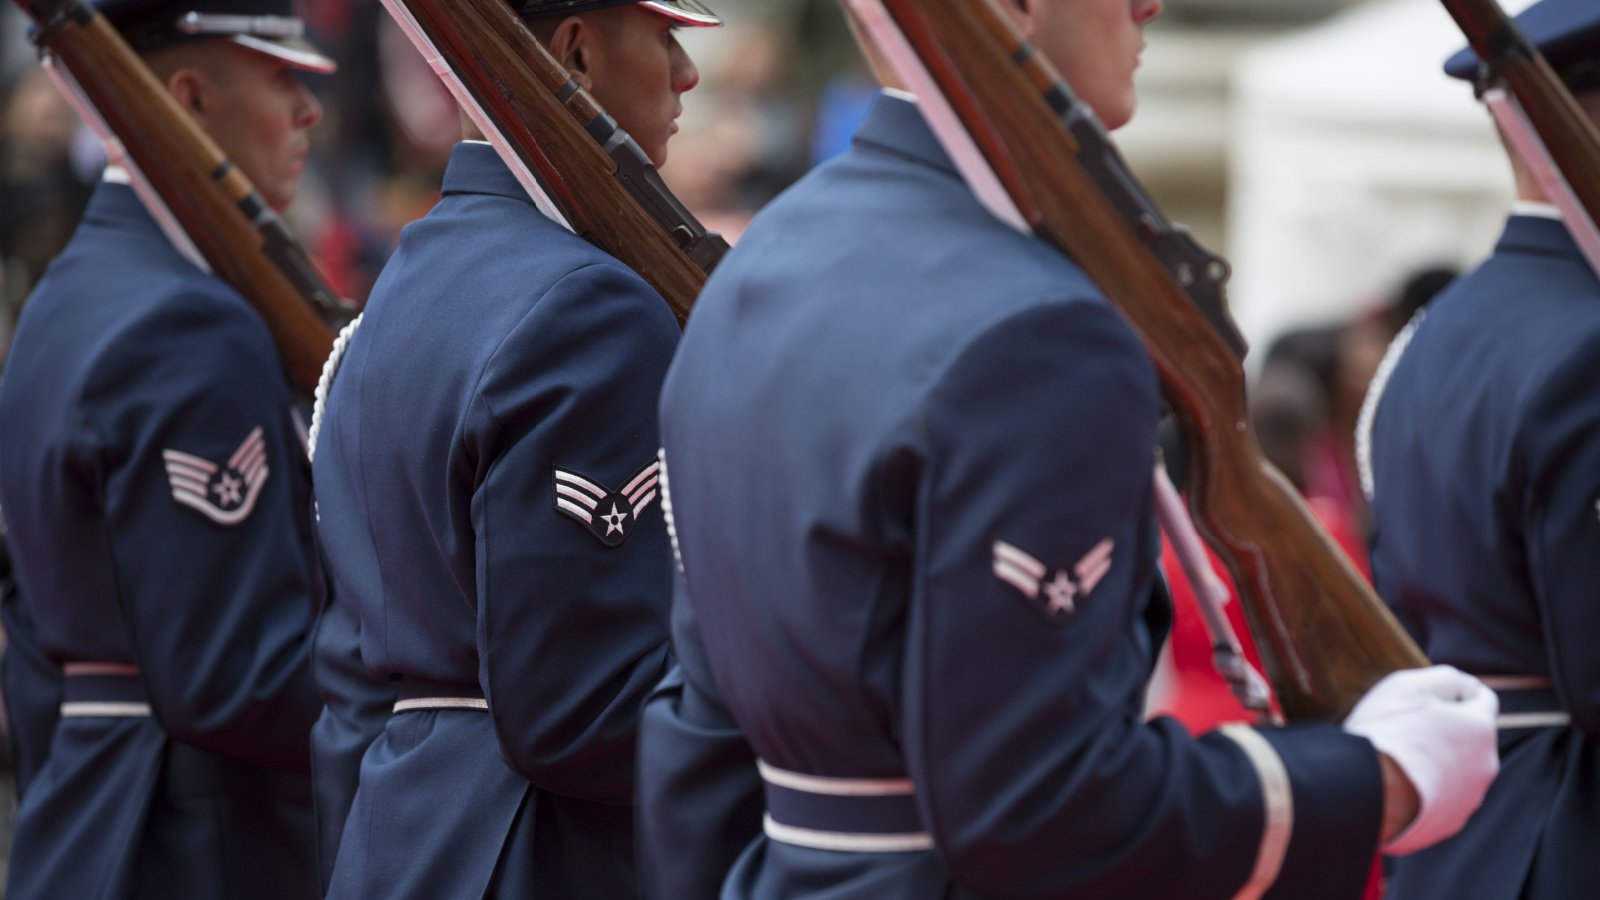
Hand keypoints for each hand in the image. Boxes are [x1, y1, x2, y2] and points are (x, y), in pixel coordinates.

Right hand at [1342, 665, 1498, 855]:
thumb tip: (1468, 686)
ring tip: (1400, 761)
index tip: (1430, 698)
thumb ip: (1448, 677)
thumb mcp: (1410, 685)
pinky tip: (1400, 785)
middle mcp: (1485, 763)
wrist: (1364, 790)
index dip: (1456, 693)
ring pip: (1459, 770)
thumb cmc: (1386, 732)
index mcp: (1480, 726)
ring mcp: (1470, 797)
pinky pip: (1444, 799)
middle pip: (1471, 737)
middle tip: (1408, 729)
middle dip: (1448, 731)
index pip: (1484, 699)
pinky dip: (1428, 790)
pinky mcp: (1452, 822)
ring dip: (1438, 762)